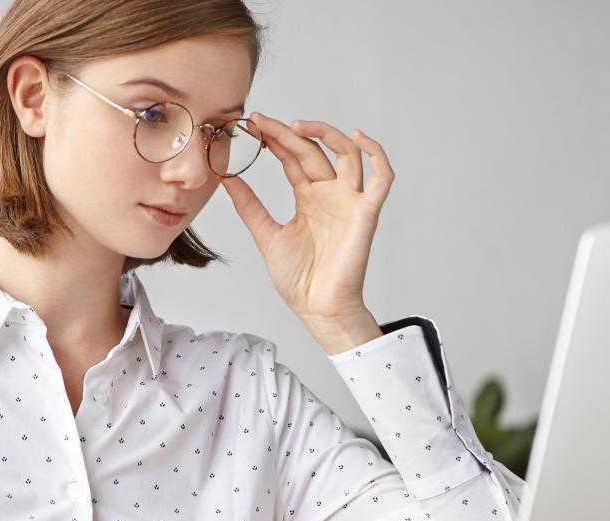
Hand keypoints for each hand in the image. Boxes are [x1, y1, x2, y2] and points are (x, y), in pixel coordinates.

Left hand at [221, 112, 394, 348]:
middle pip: (312, 151)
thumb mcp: (266, 235)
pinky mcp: (366, 213)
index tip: (252, 124)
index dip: (275, 139)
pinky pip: (382, 178)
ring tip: (297, 126)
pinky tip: (359, 138)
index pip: (293, 158)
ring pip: (347, 154)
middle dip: (288, 134)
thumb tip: (227, 178)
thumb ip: (250, 206)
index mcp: (308, 198)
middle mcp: (330, 194)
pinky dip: (377, 155)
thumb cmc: (299, 280)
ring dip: (326, 134)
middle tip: (262, 121)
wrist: (317, 309)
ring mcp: (349, 201)